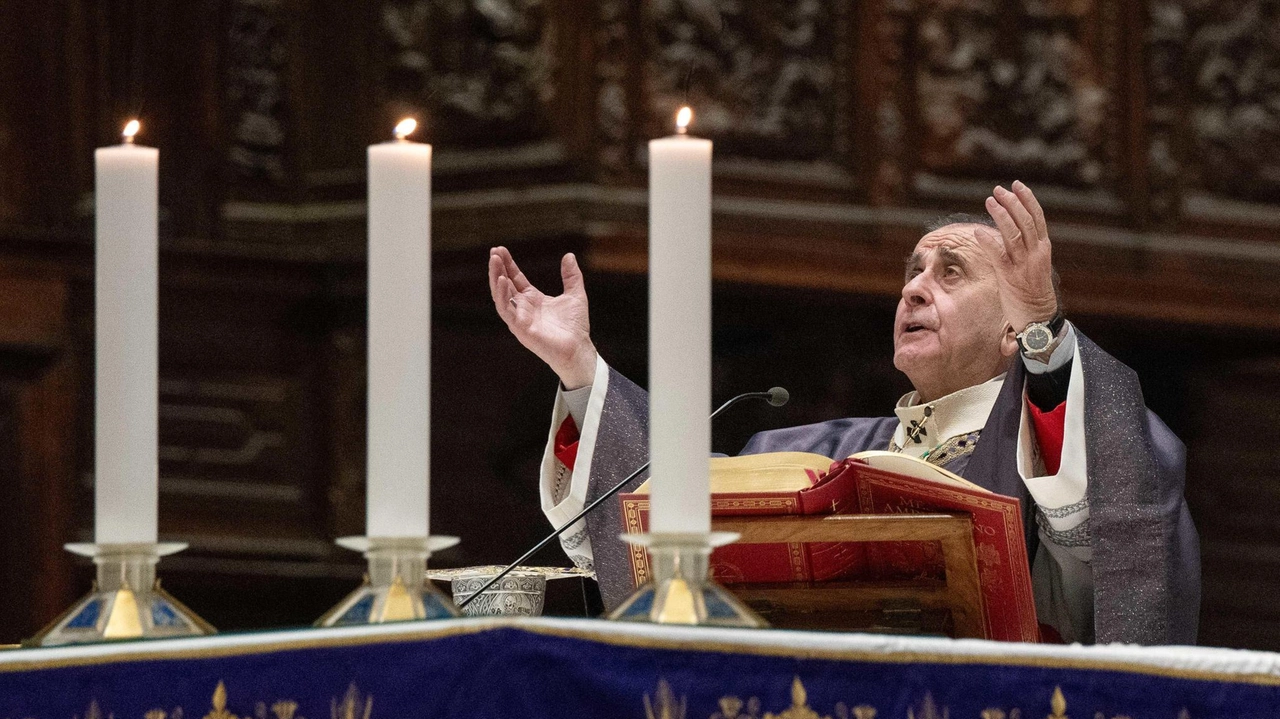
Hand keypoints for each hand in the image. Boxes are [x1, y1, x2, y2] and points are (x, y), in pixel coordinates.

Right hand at [488, 246, 597, 388]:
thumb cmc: (575, 326)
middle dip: (498, 268)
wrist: (579, 348)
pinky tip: (502, 280)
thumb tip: (569, 255)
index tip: (500, 249)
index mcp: (533, 300)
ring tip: (494, 261)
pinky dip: (502, 295)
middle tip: (494, 251)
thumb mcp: (575, 294)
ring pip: (500, 296)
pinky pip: (506, 310)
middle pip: (505, 285)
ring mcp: (519, 318)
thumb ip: (571, 276)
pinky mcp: (520, 328)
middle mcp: (523, 308)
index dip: (508, 264)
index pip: (515, 278)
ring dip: (495, 278)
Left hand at [975, 181, 1058, 332]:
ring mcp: (1024, 265)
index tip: (1017, 185)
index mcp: (1043, 249)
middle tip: (998, 190)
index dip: (1027, 200)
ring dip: (1002, 216)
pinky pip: (999, 256)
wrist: (1039, 318)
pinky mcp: (1010, 278)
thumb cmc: (1032, 292)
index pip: (1038, 218)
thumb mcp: (1033, 265)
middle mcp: (1036, 254)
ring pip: (1015, 234)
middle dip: (1012, 203)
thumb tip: (1007, 231)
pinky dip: (989, 242)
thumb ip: (1023, 248)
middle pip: (1026, 221)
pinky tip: (978, 231)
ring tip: (990, 201)